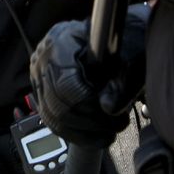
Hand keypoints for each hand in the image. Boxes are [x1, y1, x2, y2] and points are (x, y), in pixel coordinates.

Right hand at [30, 3, 148, 147]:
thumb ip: (123, 82)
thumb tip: (108, 108)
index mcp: (61, 41)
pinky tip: (96, 135)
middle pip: (57, 104)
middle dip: (91, 122)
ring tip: (109, 131)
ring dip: (84, 132)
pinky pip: (52, 121)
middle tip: (116, 124)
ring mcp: (40, 76)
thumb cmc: (127, 42)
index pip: (65, 83)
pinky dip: (75, 134)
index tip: (112, 113)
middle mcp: (44, 58)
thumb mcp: (133, 57)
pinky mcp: (43, 92)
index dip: (89, 104)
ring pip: (52, 117)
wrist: (121, 38)